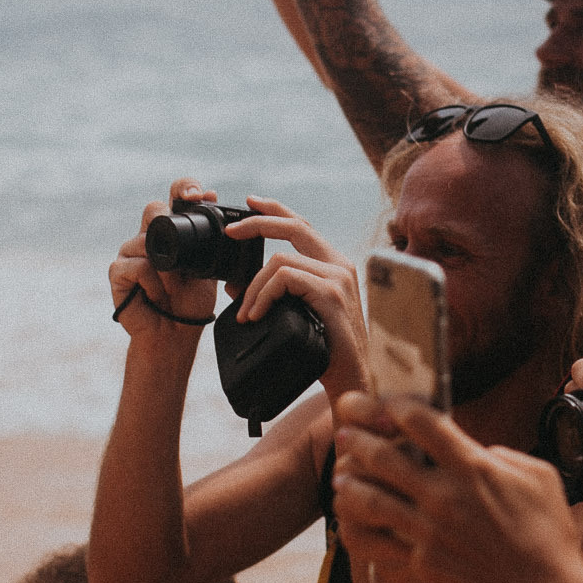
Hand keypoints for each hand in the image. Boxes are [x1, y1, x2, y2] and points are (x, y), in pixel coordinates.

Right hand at [111, 178, 223, 333]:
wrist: (176, 334)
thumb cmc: (191, 301)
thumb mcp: (208, 266)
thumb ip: (209, 237)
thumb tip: (213, 195)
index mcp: (173, 231)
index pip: (175, 195)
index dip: (184, 187)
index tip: (197, 194)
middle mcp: (149, 236)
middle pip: (153, 208)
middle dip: (167, 219)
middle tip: (180, 240)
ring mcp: (130, 252)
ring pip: (145, 240)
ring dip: (167, 268)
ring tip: (174, 288)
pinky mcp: (117, 271)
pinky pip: (136, 266)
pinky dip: (152, 282)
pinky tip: (157, 296)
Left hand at [225, 198, 366, 396]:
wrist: (351, 379)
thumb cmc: (324, 350)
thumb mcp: (295, 314)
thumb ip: (273, 295)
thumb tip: (232, 285)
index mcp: (334, 265)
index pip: (303, 226)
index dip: (275, 211)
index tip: (250, 203)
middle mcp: (340, 265)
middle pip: (295, 226)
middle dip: (258, 223)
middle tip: (231, 232)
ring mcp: (338, 277)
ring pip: (281, 261)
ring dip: (254, 286)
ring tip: (246, 312)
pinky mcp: (332, 293)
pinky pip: (286, 279)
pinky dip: (263, 295)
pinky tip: (256, 315)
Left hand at [330, 391, 582, 582]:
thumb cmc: (548, 533)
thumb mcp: (538, 477)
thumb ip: (502, 456)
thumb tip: (476, 450)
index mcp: (474, 468)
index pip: (422, 422)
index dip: (397, 407)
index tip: (388, 404)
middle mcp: (445, 496)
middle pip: (384, 457)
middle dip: (359, 441)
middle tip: (346, 433)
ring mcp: (430, 531)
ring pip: (371, 500)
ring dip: (351, 484)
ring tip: (341, 477)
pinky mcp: (423, 561)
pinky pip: (385, 538)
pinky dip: (367, 526)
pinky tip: (357, 519)